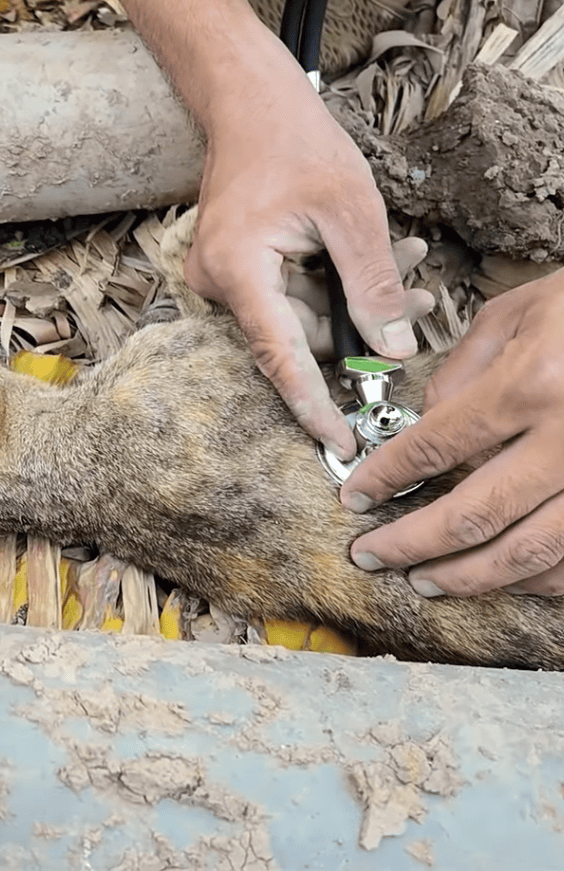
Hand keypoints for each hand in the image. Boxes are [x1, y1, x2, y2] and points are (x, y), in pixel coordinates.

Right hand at [184, 43, 432, 458]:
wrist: (246, 98)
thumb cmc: (290, 138)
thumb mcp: (350, 211)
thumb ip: (374, 285)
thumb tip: (394, 347)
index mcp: (238, 272)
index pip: (280, 359)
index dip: (314, 407)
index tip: (341, 444)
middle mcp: (220, 283)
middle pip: (297, 336)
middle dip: (360, 325)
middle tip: (421, 304)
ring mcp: (226, 276)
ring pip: (300, 314)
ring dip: (354, 297)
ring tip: (409, 264)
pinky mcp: (239, 267)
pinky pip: (292, 293)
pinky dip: (334, 282)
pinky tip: (378, 259)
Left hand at [343, 270, 563, 595]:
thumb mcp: (517, 313)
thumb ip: (462, 371)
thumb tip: (424, 427)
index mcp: (533, 383)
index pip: (436, 446)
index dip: (386, 478)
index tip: (357, 498)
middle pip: (475, 515)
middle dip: (411, 544)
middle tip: (371, 556)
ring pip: (530, 552)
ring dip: (470, 577)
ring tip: (425, 582)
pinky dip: (537, 579)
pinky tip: (504, 578)